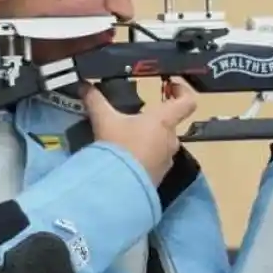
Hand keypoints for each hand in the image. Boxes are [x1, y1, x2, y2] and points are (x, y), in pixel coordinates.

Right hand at [81, 80, 197, 182]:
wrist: (119, 186)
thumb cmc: (118, 146)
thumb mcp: (104, 120)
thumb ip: (95, 100)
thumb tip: (84, 86)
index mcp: (164, 121)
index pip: (188, 102)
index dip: (183, 91)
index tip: (171, 86)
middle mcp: (171, 139)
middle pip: (171, 123)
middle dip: (156, 119)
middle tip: (137, 116)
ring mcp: (167, 159)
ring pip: (163, 143)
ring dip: (150, 138)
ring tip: (129, 138)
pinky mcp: (160, 176)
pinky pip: (156, 160)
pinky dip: (146, 156)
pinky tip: (128, 157)